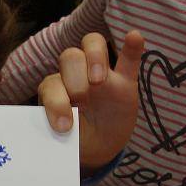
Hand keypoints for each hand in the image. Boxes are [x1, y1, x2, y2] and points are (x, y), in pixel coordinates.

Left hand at [38, 30, 142, 174]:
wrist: (96, 148)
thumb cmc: (74, 139)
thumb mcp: (64, 139)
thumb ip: (61, 129)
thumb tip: (61, 132)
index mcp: (56, 88)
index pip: (51, 83)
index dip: (55, 103)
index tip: (64, 127)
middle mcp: (75, 75)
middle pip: (70, 56)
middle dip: (74, 78)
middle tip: (81, 101)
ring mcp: (101, 75)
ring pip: (93, 45)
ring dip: (94, 58)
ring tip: (99, 81)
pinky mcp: (125, 81)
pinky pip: (129, 58)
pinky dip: (132, 47)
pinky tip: (134, 37)